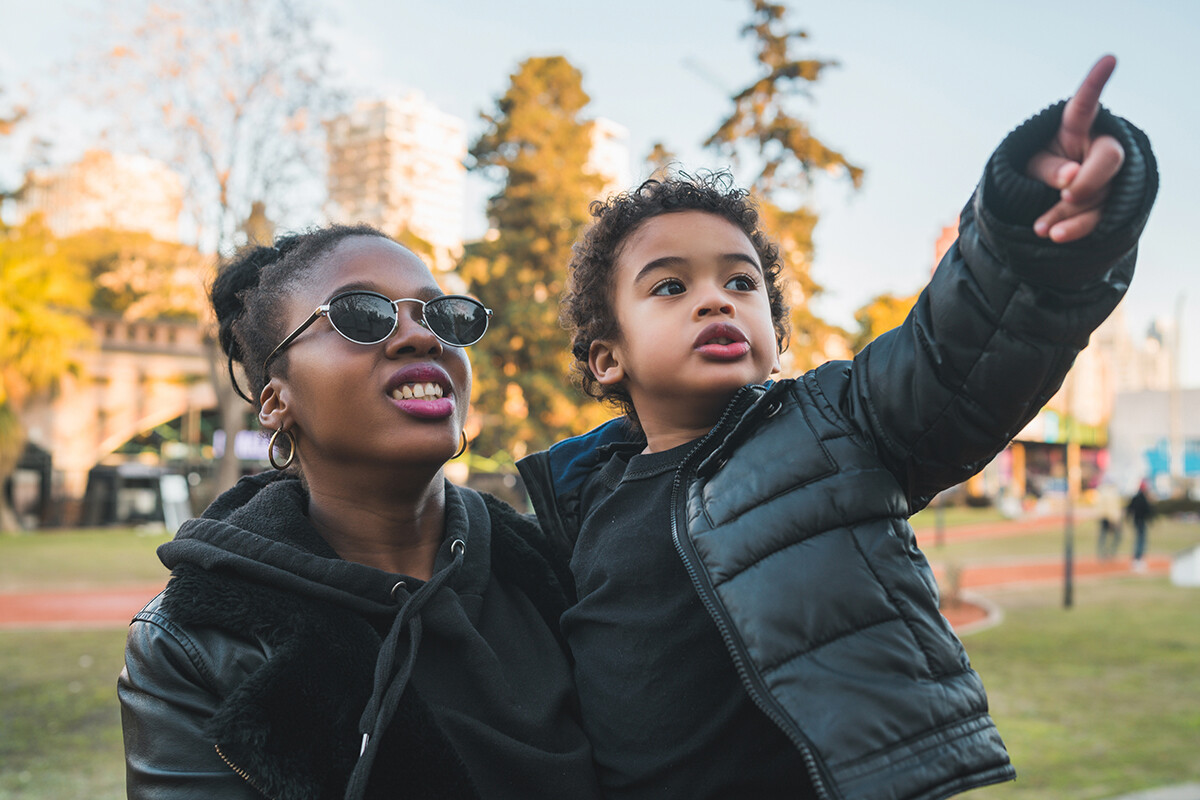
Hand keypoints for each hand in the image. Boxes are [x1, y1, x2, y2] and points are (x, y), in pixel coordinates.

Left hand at [1025, 55, 1125, 242]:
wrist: (1042, 199)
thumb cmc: (1035, 170)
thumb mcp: (1029, 166)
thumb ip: (1047, 168)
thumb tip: (1070, 178)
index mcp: (1075, 128)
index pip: (1084, 104)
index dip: (1095, 83)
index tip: (1109, 58)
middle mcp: (1097, 147)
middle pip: (1109, 157)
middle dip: (1087, 179)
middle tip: (1065, 193)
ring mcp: (1105, 176)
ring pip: (1100, 193)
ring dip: (1068, 212)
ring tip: (1039, 228)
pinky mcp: (1106, 203)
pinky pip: (1097, 217)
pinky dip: (1074, 228)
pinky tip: (1053, 235)